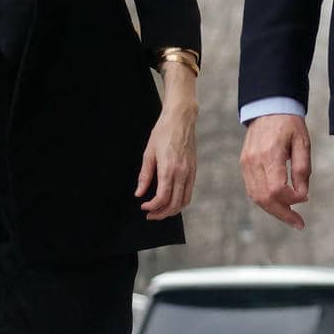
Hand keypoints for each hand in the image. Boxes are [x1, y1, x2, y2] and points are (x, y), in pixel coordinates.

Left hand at [136, 73, 198, 220]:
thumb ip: (144, 176)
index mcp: (169, 169)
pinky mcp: (194, 170)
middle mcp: (182, 173)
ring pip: (184, 201)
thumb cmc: (163, 132)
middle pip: (174, 204)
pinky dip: (180, 200)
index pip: (162, 198)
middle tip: (150, 214)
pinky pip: (189, 191)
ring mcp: (190, 172)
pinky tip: (171, 198)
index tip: (144, 206)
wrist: (181, 119)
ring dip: (172, 210)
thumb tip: (139, 193)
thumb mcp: (148, 153)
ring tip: (160, 210)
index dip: (152, 207)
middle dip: (161, 213)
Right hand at [240, 113, 311, 229]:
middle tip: (298, 223)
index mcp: (270, 154)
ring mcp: (246, 164)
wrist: (268, 106)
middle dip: (282, 214)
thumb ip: (303, 169)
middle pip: (264, 199)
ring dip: (273, 210)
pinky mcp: (244, 164)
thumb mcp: (303, 142)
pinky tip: (278, 202)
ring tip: (290, 215)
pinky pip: (252, 189)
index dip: (291, 200)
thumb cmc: (289, 123)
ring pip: (256, 197)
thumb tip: (302, 195)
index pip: (276, 190)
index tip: (305, 197)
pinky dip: (265, 200)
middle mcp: (254, 161)